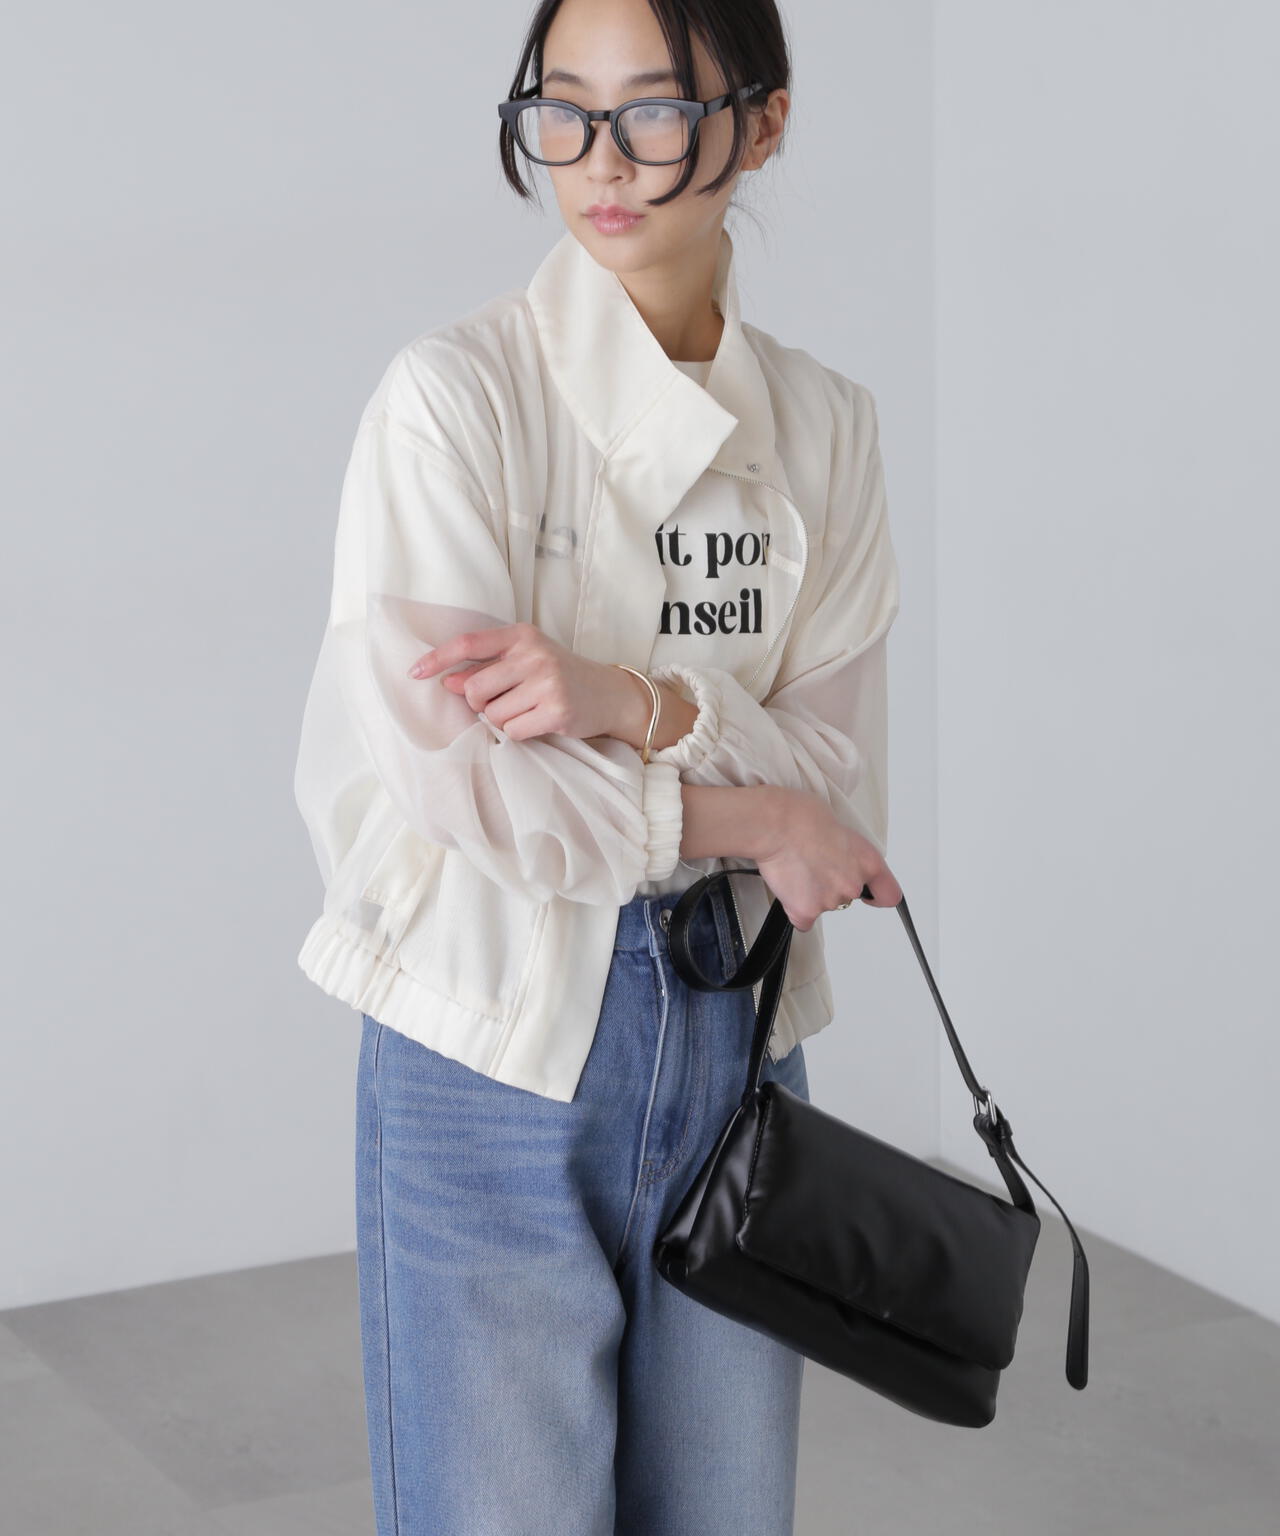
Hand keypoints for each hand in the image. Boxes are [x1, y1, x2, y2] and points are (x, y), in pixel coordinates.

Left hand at [406, 622, 633, 742]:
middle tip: (505, 700)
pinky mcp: (556, 712)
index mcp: (521, 635)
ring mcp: (547, 683)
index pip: (468, 643)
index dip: (437, 659)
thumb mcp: (524, 661)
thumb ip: (486, 667)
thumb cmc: (558, 675)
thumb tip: (446, 682)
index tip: (414, 672)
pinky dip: (520, 733)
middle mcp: (534, 655)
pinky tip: (538, 722)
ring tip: (527, 710)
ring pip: (493, 715)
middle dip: (480, 703)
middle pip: (474, 689)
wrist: (608, 693)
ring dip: (503, 720)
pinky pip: (513, 732)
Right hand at [755, 788, 901, 930]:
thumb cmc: (802, 816)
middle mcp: (853, 885)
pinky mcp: (805, 911)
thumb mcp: (840, 827)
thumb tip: (837, 856)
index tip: (870, 896)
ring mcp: (829, 901)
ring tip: (795, 868)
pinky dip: (794, 907)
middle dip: (831, 885)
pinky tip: (788, 886)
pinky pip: (802, 918)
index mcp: (868, 862)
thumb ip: (847, 852)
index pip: (889, 895)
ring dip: (811, 893)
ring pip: (822, 905)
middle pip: (847, 896)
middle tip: (813, 865)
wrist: (775, 825)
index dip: (877, 896)